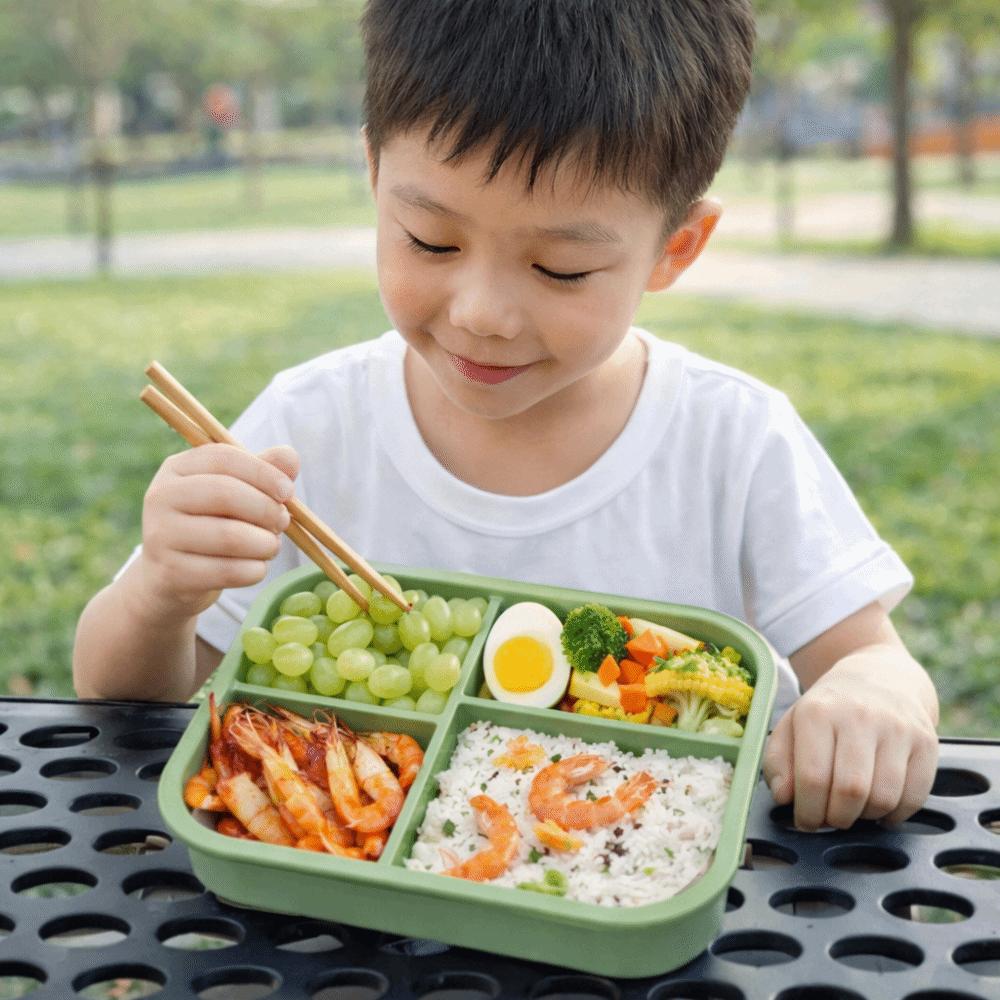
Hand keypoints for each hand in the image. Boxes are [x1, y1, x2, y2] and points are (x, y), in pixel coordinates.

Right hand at [136, 443, 298, 617]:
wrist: (170, 576)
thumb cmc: (211, 524)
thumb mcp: (235, 491)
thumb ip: (263, 470)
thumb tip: (290, 456)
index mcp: (177, 468)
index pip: (223, 458)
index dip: (263, 472)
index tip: (287, 491)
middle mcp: (161, 497)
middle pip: (225, 493)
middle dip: (266, 509)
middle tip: (283, 522)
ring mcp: (160, 536)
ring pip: (229, 536)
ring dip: (266, 543)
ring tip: (271, 546)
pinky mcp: (169, 573)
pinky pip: (226, 571)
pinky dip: (254, 570)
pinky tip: (257, 568)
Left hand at [762, 649, 938, 829]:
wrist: (879, 677)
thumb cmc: (829, 710)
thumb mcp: (792, 725)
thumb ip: (778, 761)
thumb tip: (783, 797)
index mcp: (818, 712)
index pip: (812, 777)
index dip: (807, 811)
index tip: (805, 821)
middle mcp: (860, 716)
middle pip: (850, 791)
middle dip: (836, 818)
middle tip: (829, 818)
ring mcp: (898, 729)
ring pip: (884, 798)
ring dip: (865, 817)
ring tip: (853, 808)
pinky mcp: (927, 743)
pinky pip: (914, 798)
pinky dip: (895, 814)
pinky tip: (879, 804)